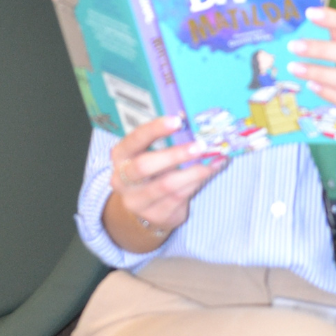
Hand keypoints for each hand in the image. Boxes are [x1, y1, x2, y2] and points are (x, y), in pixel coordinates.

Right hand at [108, 115, 226, 239]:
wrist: (146, 207)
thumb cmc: (154, 170)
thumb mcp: (153, 153)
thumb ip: (169, 140)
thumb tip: (197, 124)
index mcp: (121, 156)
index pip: (135, 139)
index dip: (155, 129)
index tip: (177, 120)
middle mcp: (122, 179)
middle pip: (144, 166)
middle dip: (175, 154)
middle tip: (200, 145)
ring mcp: (136, 201)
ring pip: (166, 185)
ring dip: (194, 171)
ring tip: (213, 159)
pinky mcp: (154, 215)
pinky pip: (178, 197)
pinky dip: (197, 182)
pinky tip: (210, 171)